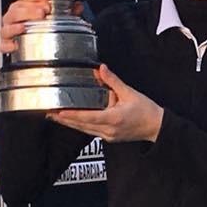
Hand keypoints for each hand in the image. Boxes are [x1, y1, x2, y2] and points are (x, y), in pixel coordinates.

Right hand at [0, 0, 82, 53]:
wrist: (31, 49)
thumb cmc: (40, 27)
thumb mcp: (57, 18)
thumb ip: (67, 12)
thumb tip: (78, 6)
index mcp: (24, 7)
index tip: (47, 1)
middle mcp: (14, 18)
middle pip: (14, 10)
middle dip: (28, 10)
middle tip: (41, 12)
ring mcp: (9, 31)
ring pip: (7, 25)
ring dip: (17, 25)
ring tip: (26, 26)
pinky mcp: (6, 45)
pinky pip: (3, 45)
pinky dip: (8, 45)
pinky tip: (16, 45)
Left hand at [47, 64, 163, 143]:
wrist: (156, 126)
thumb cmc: (146, 111)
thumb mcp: (130, 93)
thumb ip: (113, 81)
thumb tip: (101, 69)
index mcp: (113, 118)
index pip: (87, 117)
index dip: (71, 115)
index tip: (58, 112)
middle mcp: (109, 130)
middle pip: (81, 126)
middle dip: (65, 120)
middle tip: (50, 113)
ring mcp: (109, 136)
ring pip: (85, 131)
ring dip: (71, 124)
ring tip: (57, 117)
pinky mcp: (110, 137)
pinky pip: (91, 132)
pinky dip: (81, 126)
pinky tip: (74, 122)